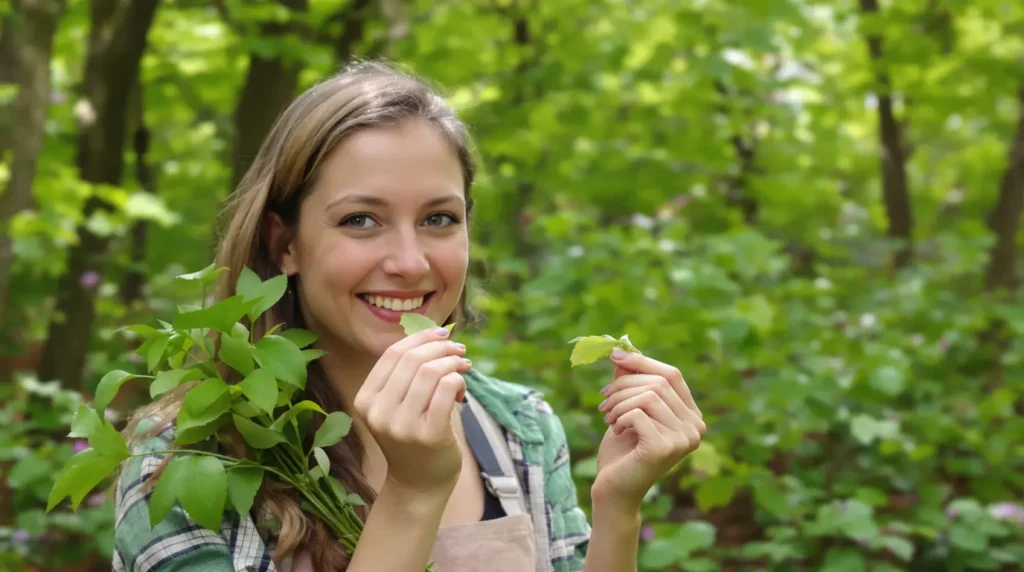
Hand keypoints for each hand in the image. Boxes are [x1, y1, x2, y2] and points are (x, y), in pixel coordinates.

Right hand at [353, 327, 471, 494]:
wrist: (418, 484)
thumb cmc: (412, 438)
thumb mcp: (397, 406)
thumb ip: (406, 375)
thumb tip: (434, 334)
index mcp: (366, 400)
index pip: (392, 354)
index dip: (420, 338)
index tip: (442, 334)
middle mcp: (379, 412)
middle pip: (413, 360)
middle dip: (442, 347)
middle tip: (460, 351)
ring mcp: (401, 426)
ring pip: (431, 372)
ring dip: (453, 363)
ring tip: (463, 368)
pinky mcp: (427, 435)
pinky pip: (446, 389)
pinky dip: (457, 381)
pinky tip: (461, 390)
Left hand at [591, 348, 704, 511]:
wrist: (613, 489)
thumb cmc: (622, 449)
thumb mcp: (627, 408)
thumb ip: (631, 380)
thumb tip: (623, 348)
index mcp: (692, 416)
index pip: (672, 375)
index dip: (643, 362)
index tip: (614, 356)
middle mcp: (695, 427)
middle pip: (658, 383)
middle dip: (623, 386)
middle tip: (603, 401)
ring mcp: (684, 439)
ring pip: (648, 396)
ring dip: (619, 403)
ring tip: (608, 418)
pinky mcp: (665, 448)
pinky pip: (639, 414)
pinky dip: (620, 418)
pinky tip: (616, 431)